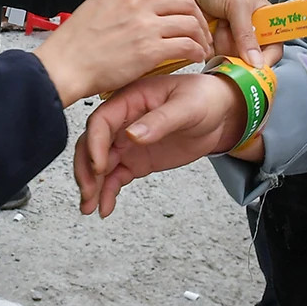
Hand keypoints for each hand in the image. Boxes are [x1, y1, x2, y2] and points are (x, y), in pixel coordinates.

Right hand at [32, 0, 212, 106]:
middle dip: (197, 18)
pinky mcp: (149, 49)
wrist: (61, 68)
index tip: (179, 23)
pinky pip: (187, 44)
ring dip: (200, 36)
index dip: (174, 11)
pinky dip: (196, 51)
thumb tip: (140, 18)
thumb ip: (120, 9)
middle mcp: (134, 0)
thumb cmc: (72, 48)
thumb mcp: (94, 10)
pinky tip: (195, 58)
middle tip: (200, 33)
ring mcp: (143, 24)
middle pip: (184, 1)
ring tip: (200, 48)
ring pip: (191, 22)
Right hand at [75, 73, 248, 216]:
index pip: (101, 121)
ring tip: (90, 207)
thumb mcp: (186, 106)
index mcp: (130, 99)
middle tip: (89, 193)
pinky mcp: (136, 160)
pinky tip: (105, 206)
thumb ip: (160, 120)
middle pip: (92, 144)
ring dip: (92, 185)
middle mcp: (123, 120)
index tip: (99, 166)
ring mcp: (127, 142)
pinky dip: (107, 191)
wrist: (220, 113)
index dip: (95, 144)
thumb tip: (132, 135)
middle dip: (86, 170)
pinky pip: (115, 176)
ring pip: (99, 164)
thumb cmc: (204, 98)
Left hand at [168, 0, 275, 65]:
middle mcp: (246, 32)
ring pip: (229, 58)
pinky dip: (207, 46)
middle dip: (238, 51)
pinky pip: (211, 56)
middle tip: (228, 31)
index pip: (273, 46)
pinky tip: (206, 28)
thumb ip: (247, 34)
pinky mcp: (210, 42)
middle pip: (249, 58)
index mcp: (262, 19)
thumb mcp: (237, 4)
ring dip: (221, 44)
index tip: (257, 68)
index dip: (268, 59)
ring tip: (217, 23)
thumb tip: (258, 64)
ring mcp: (228, 38)